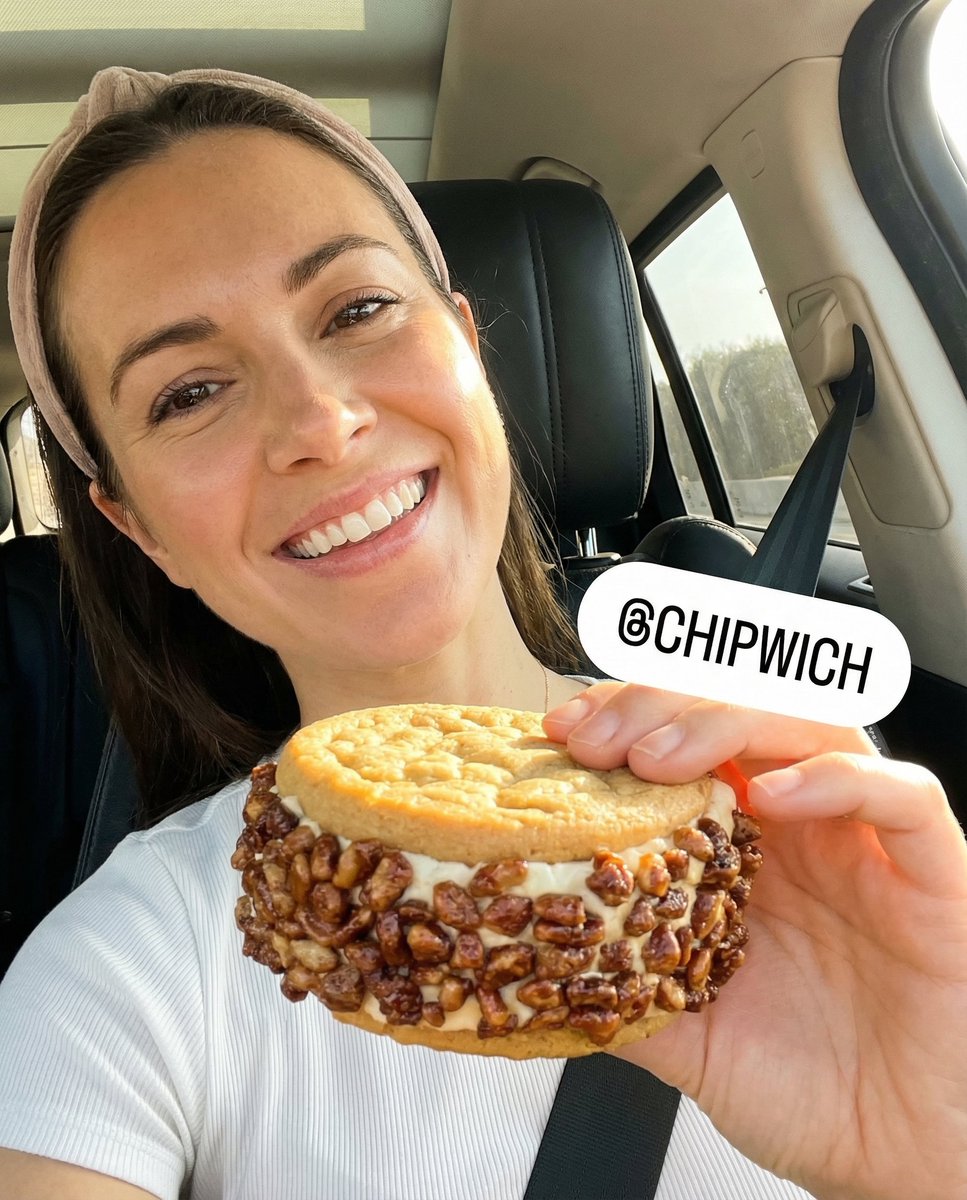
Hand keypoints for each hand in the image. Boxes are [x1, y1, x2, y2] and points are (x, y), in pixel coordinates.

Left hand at [544, 682, 966, 1199]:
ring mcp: (865, 842)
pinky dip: (835, 780)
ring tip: (660, 759)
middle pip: (736, 712)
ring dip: (727, 723)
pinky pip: (901, 797)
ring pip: (811, 728)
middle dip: (658, 708)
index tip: (563, 733)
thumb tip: (534, 961)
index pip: (681, 739)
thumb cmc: (804, 1090)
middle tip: (599, 744)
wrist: (891, 1158)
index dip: (621, 717)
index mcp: (739, 845)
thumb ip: (620, 985)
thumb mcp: (684, 1033)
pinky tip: (772, 796)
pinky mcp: (932, 873)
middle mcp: (801, 826)